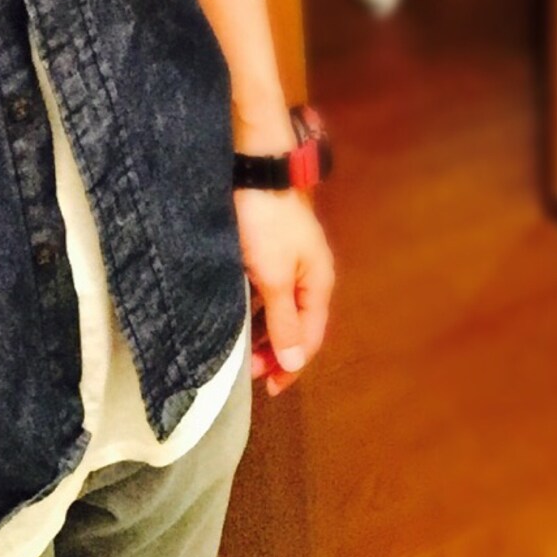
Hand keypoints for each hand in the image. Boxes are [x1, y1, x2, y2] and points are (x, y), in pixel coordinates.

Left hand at [234, 186, 333, 396]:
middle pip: (296, 324)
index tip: (268, 388)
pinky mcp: (272, 246)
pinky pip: (267, 288)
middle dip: (275, 350)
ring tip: (241, 348)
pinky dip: (255, 306)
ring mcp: (292, 258)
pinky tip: (238, 312)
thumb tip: (295, 361)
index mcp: (318, 283)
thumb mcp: (275, 277)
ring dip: (264, 330)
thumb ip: (285, 320)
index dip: (290, 366)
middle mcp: (310, 273)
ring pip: (280, 306)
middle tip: (249, 371)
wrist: (256, 168)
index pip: (309, 338)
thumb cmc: (267, 224)